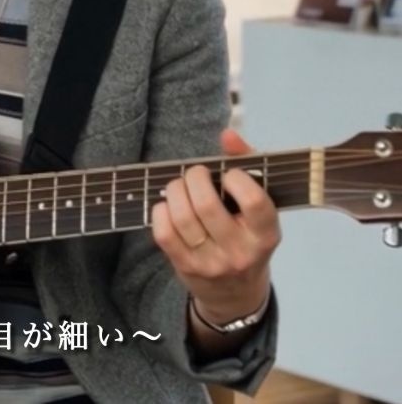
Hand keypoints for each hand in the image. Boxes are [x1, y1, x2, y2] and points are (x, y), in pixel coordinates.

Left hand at [151, 128, 280, 324]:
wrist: (236, 294)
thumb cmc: (246, 233)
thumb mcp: (257, 204)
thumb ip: (246, 163)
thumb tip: (227, 134)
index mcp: (266, 235)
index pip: (253, 202)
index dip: (236, 178)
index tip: (230, 174)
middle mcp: (240, 253)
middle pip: (207, 205)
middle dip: (195, 178)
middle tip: (196, 174)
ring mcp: (211, 263)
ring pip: (182, 217)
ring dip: (175, 190)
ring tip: (180, 186)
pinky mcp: (185, 268)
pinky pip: (163, 233)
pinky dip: (160, 210)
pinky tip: (168, 205)